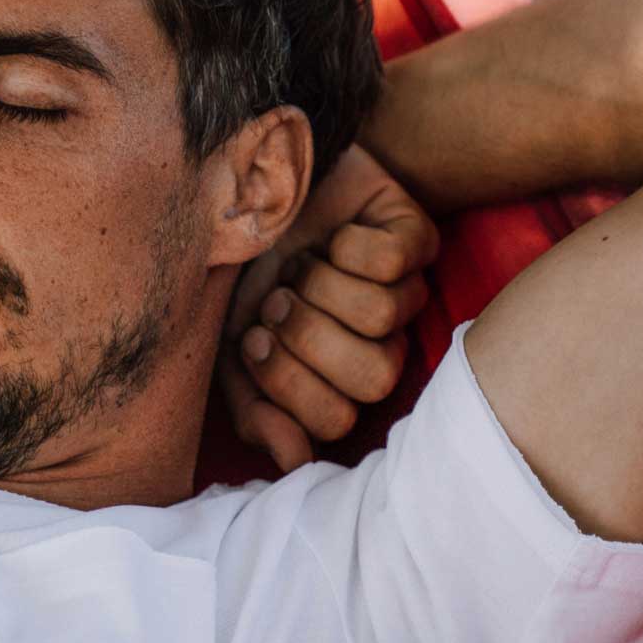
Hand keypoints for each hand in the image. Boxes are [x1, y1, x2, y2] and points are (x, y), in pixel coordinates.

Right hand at [216, 145, 441, 472]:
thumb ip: (253, 408)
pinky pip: (395, 261)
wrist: (249, 178)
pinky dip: (348, 245)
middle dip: (310, 337)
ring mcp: (404, 291)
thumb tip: (292, 463)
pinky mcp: (417, 237)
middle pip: (374, 379)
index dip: (289, 383)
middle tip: (278, 300)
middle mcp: (377, 340)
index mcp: (335, 377)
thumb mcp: (225, 344)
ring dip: (322, 283)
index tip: (251, 339)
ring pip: (383, 317)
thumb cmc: (238, 268)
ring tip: (301, 261)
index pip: (336, 421)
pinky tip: (333, 233)